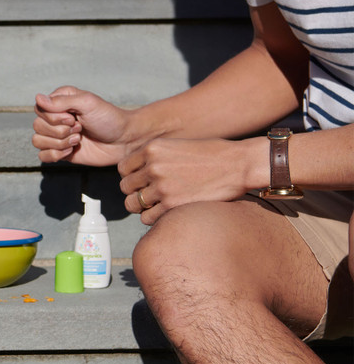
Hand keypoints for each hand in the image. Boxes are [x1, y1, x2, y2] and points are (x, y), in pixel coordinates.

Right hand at [33, 86, 132, 165]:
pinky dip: (56, 155)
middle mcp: (55, 118)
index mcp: (60, 102)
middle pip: (37, 126)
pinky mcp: (59, 152)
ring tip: (78, 140)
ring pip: (38, 141)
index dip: (54, 117)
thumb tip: (37, 98)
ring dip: (59, 143)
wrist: (123, 141)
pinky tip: (72, 151)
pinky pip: (43, 156)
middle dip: (59, 131)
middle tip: (80, 128)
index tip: (73, 118)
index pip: (39, 109)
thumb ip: (62, 101)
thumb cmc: (109, 118)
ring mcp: (56, 136)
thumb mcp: (87, 103)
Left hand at [118, 137, 258, 224]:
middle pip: (125, 187)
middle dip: (136, 192)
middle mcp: (153, 166)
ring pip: (132, 204)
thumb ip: (156, 158)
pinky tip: (167, 212)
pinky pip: (147, 218)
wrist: (239, 164)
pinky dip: (153, 218)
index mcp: (152, 148)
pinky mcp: (171, 204)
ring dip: (142, 207)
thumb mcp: (178, 146)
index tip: (143, 181)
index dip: (131, 176)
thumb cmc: (212, 155)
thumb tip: (138, 174)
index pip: (123, 168)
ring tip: (158, 205)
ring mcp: (161, 186)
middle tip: (151, 195)